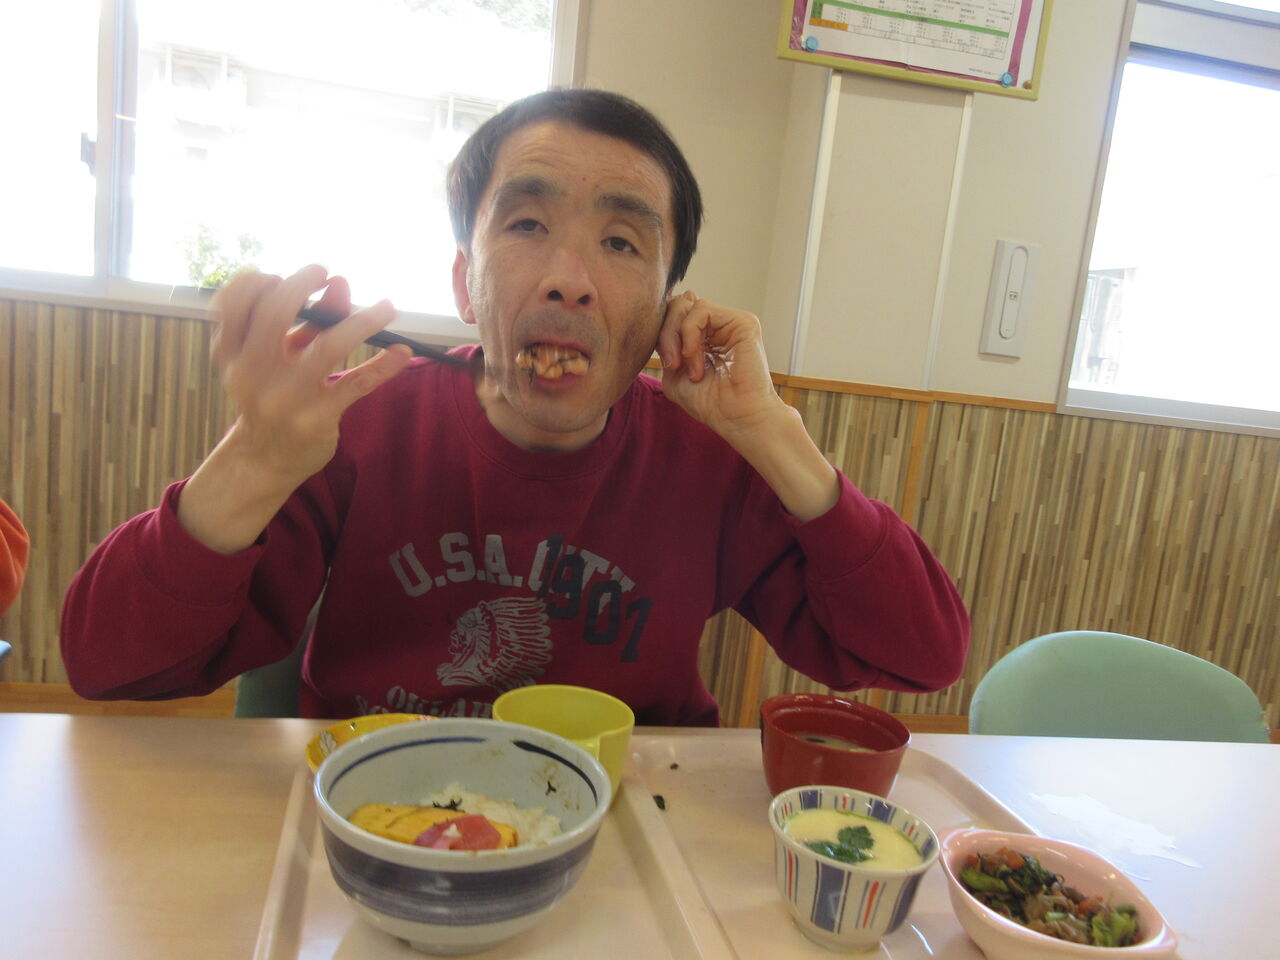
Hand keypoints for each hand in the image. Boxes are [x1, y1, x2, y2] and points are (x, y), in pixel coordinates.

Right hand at [210, 264, 411, 485]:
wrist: (264, 458)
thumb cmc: (271, 395)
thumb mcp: (275, 359)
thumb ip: (304, 321)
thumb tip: (339, 282)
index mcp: (232, 353)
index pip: (236, 300)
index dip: (260, 279)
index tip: (283, 276)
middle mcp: (252, 373)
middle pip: (276, 313)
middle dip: (305, 283)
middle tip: (331, 275)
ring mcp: (286, 397)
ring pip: (329, 347)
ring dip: (363, 321)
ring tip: (386, 307)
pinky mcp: (316, 419)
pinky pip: (357, 385)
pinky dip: (385, 366)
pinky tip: (403, 353)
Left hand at [657, 291, 838, 520]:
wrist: (738, 418)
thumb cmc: (710, 403)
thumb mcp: (673, 374)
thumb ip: (666, 344)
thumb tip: (663, 313)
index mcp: (704, 336)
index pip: (672, 314)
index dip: (661, 333)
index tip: (668, 365)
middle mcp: (718, 325)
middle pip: (676, 305)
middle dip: (666, 334)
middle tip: (672, 365)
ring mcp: (730, 322)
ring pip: (686, 305)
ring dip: (678, 337)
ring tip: (689, 368)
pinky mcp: (742, 321)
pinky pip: (701, 310)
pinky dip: (690, 333)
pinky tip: (694, 357)